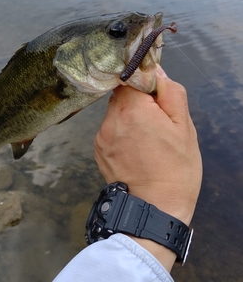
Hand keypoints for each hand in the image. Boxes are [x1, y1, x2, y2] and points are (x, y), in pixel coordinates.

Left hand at [94, 66, 201, 268]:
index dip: (144, 81)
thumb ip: (170, 93)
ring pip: (114, 113)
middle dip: (138, 101)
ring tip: (147, 139)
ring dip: (129, 118)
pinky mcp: (98, 151)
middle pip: (120, 95)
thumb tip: (156, 71)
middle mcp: (109, 121)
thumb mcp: (184, 128)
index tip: (156, 93)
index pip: (129, 77)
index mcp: (131, 110)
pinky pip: (109, 130)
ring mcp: (100, 137)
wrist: (154, 210)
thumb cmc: (175, 170)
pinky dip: (121, 133)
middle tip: (157, 120)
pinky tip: (136, 149)